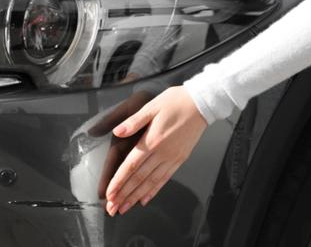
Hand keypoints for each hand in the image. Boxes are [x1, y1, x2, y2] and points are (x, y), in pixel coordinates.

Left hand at [103, 85, 208, 215]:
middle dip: (124, 195)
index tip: (109, 194)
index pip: (131, 166)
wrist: (201, 104)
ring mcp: (172, 158)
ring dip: (136, 197)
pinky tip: (145, 199)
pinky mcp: (180, 159)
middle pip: (139, 178)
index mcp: (152, 140)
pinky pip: (165, 178)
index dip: (119, 182)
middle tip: (112, 209)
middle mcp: (162, 152)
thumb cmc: (176, 101)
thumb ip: (134, 121)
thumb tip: (117, 131)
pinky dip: (154, 190)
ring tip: (124, 208)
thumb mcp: (152, 106)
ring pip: (151, 182)